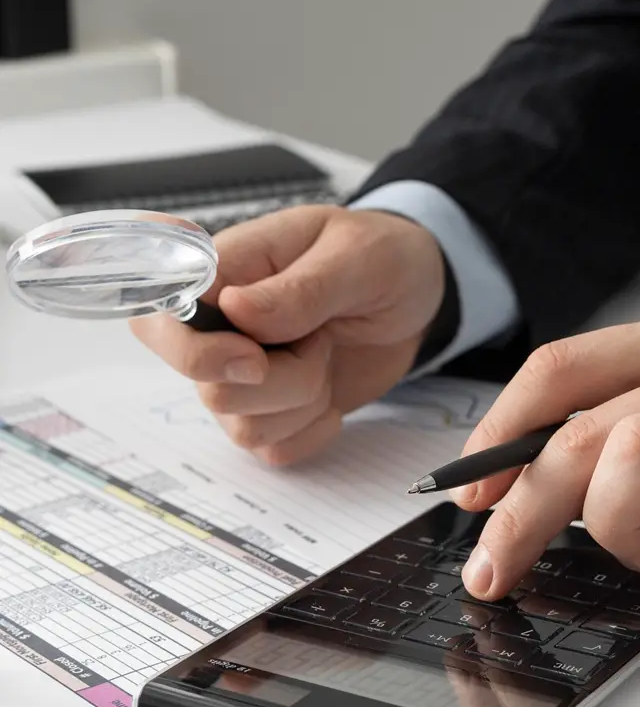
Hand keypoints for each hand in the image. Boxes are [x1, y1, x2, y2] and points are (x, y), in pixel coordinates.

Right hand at [129, 205, 443, 463]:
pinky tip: (331, 391)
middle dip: (281, 380)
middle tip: (319, 340)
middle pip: (210, 389)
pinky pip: (273, 448)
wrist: (415, 297)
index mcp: (225, 273)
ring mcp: (240, 376)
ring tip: (327, 353)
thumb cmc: (379, 257)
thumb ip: (300, 288)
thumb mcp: (356, 257)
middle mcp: (220, 329)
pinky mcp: (270, 412)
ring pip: (242, 426)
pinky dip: (312, 429)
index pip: (157, 321)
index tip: (256, 353)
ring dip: (303, 400)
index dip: (197, 353)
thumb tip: (235, 308)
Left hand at [453, 308, 639, 599]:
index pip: (560, 368)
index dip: (499, 433)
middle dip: (520, 511)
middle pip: (576, 431)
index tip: (470, 491)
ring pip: (629, 458)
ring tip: (632, 553)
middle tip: (493, 567)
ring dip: (606, 526)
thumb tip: (527, 484)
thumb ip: (632, 423)